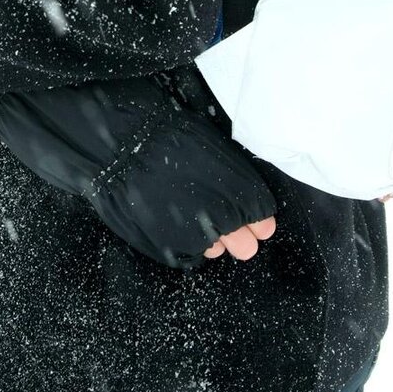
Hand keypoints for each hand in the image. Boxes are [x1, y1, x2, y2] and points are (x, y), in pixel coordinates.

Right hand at [88, 114, 276, 269]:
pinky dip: (185, 241)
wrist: (129, 147)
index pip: (263, 220)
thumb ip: (234, 179)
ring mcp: (201, 238)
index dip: (256, 220)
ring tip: (188, 213)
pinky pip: (190, 254)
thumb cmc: (171, 137)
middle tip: (223, 222)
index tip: (251, 217)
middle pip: (246, 246)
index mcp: (243, 193)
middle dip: (238, 236)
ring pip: (216, 251)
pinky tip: (175, 221)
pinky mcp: (175, 249)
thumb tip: (243, 197)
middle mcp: (228, 220)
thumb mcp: (214, 148)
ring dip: (209, 238)